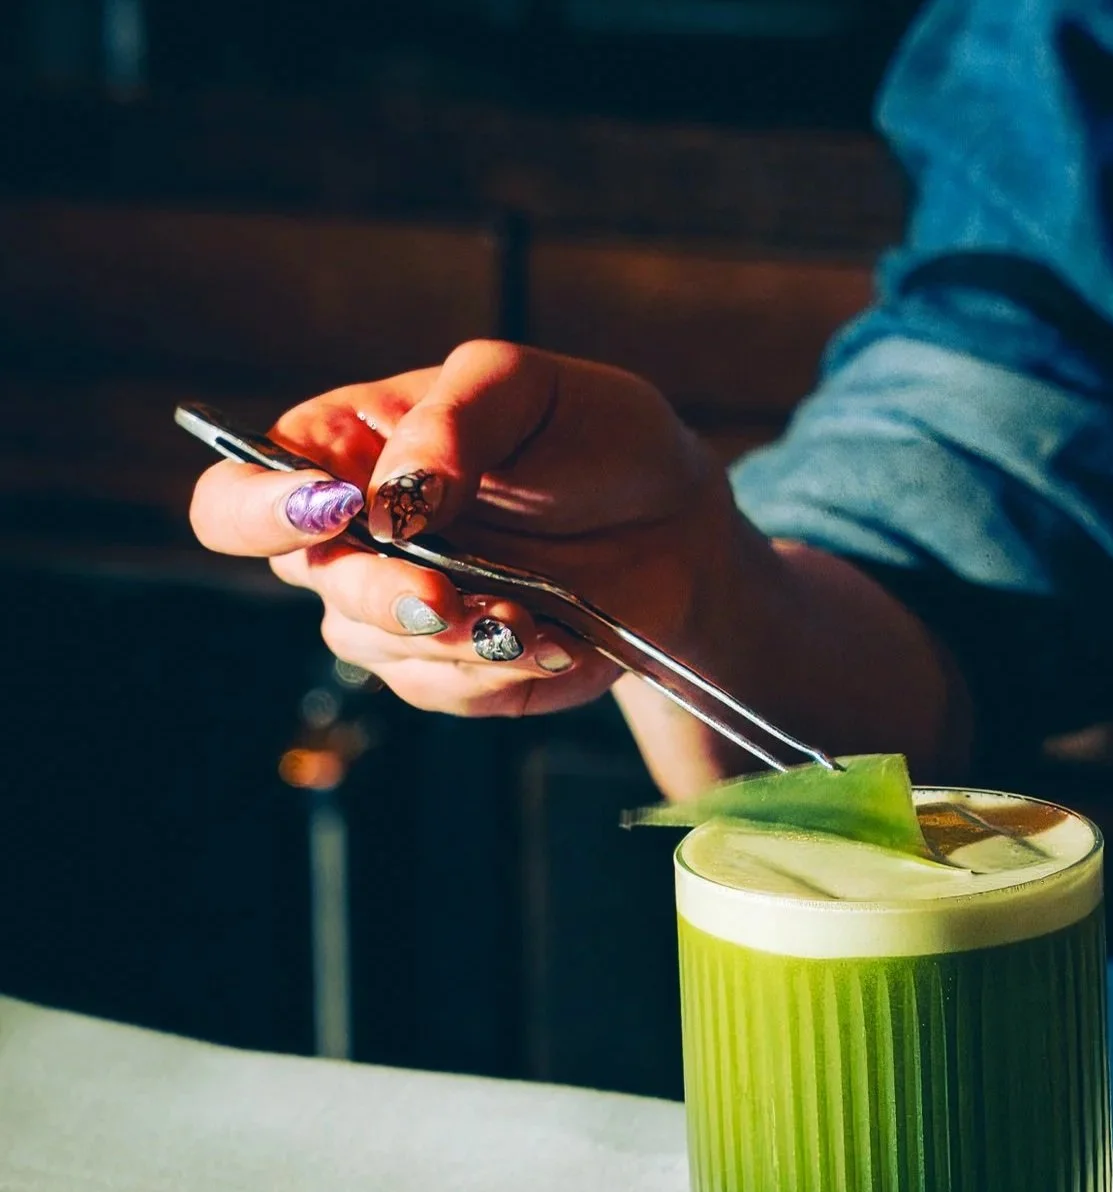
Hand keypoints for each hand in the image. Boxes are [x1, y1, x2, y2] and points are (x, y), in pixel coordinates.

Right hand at [188, 340, 755, 717]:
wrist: (681, 529)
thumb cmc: (596, 438)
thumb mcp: (529, 387)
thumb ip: (454, 420)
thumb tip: (395, 492)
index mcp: (342, 454)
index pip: (237, 496)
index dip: (260, 512)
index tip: (335, 510)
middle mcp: (353, 537)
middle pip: (306, 584)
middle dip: (381, 594)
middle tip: (447, 595)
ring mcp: (399, 609)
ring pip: (379, 647)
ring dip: (460, 636)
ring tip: (537, 613)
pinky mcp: (455, 669)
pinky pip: (448, 689)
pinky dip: (504, 668)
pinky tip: (560, 639)